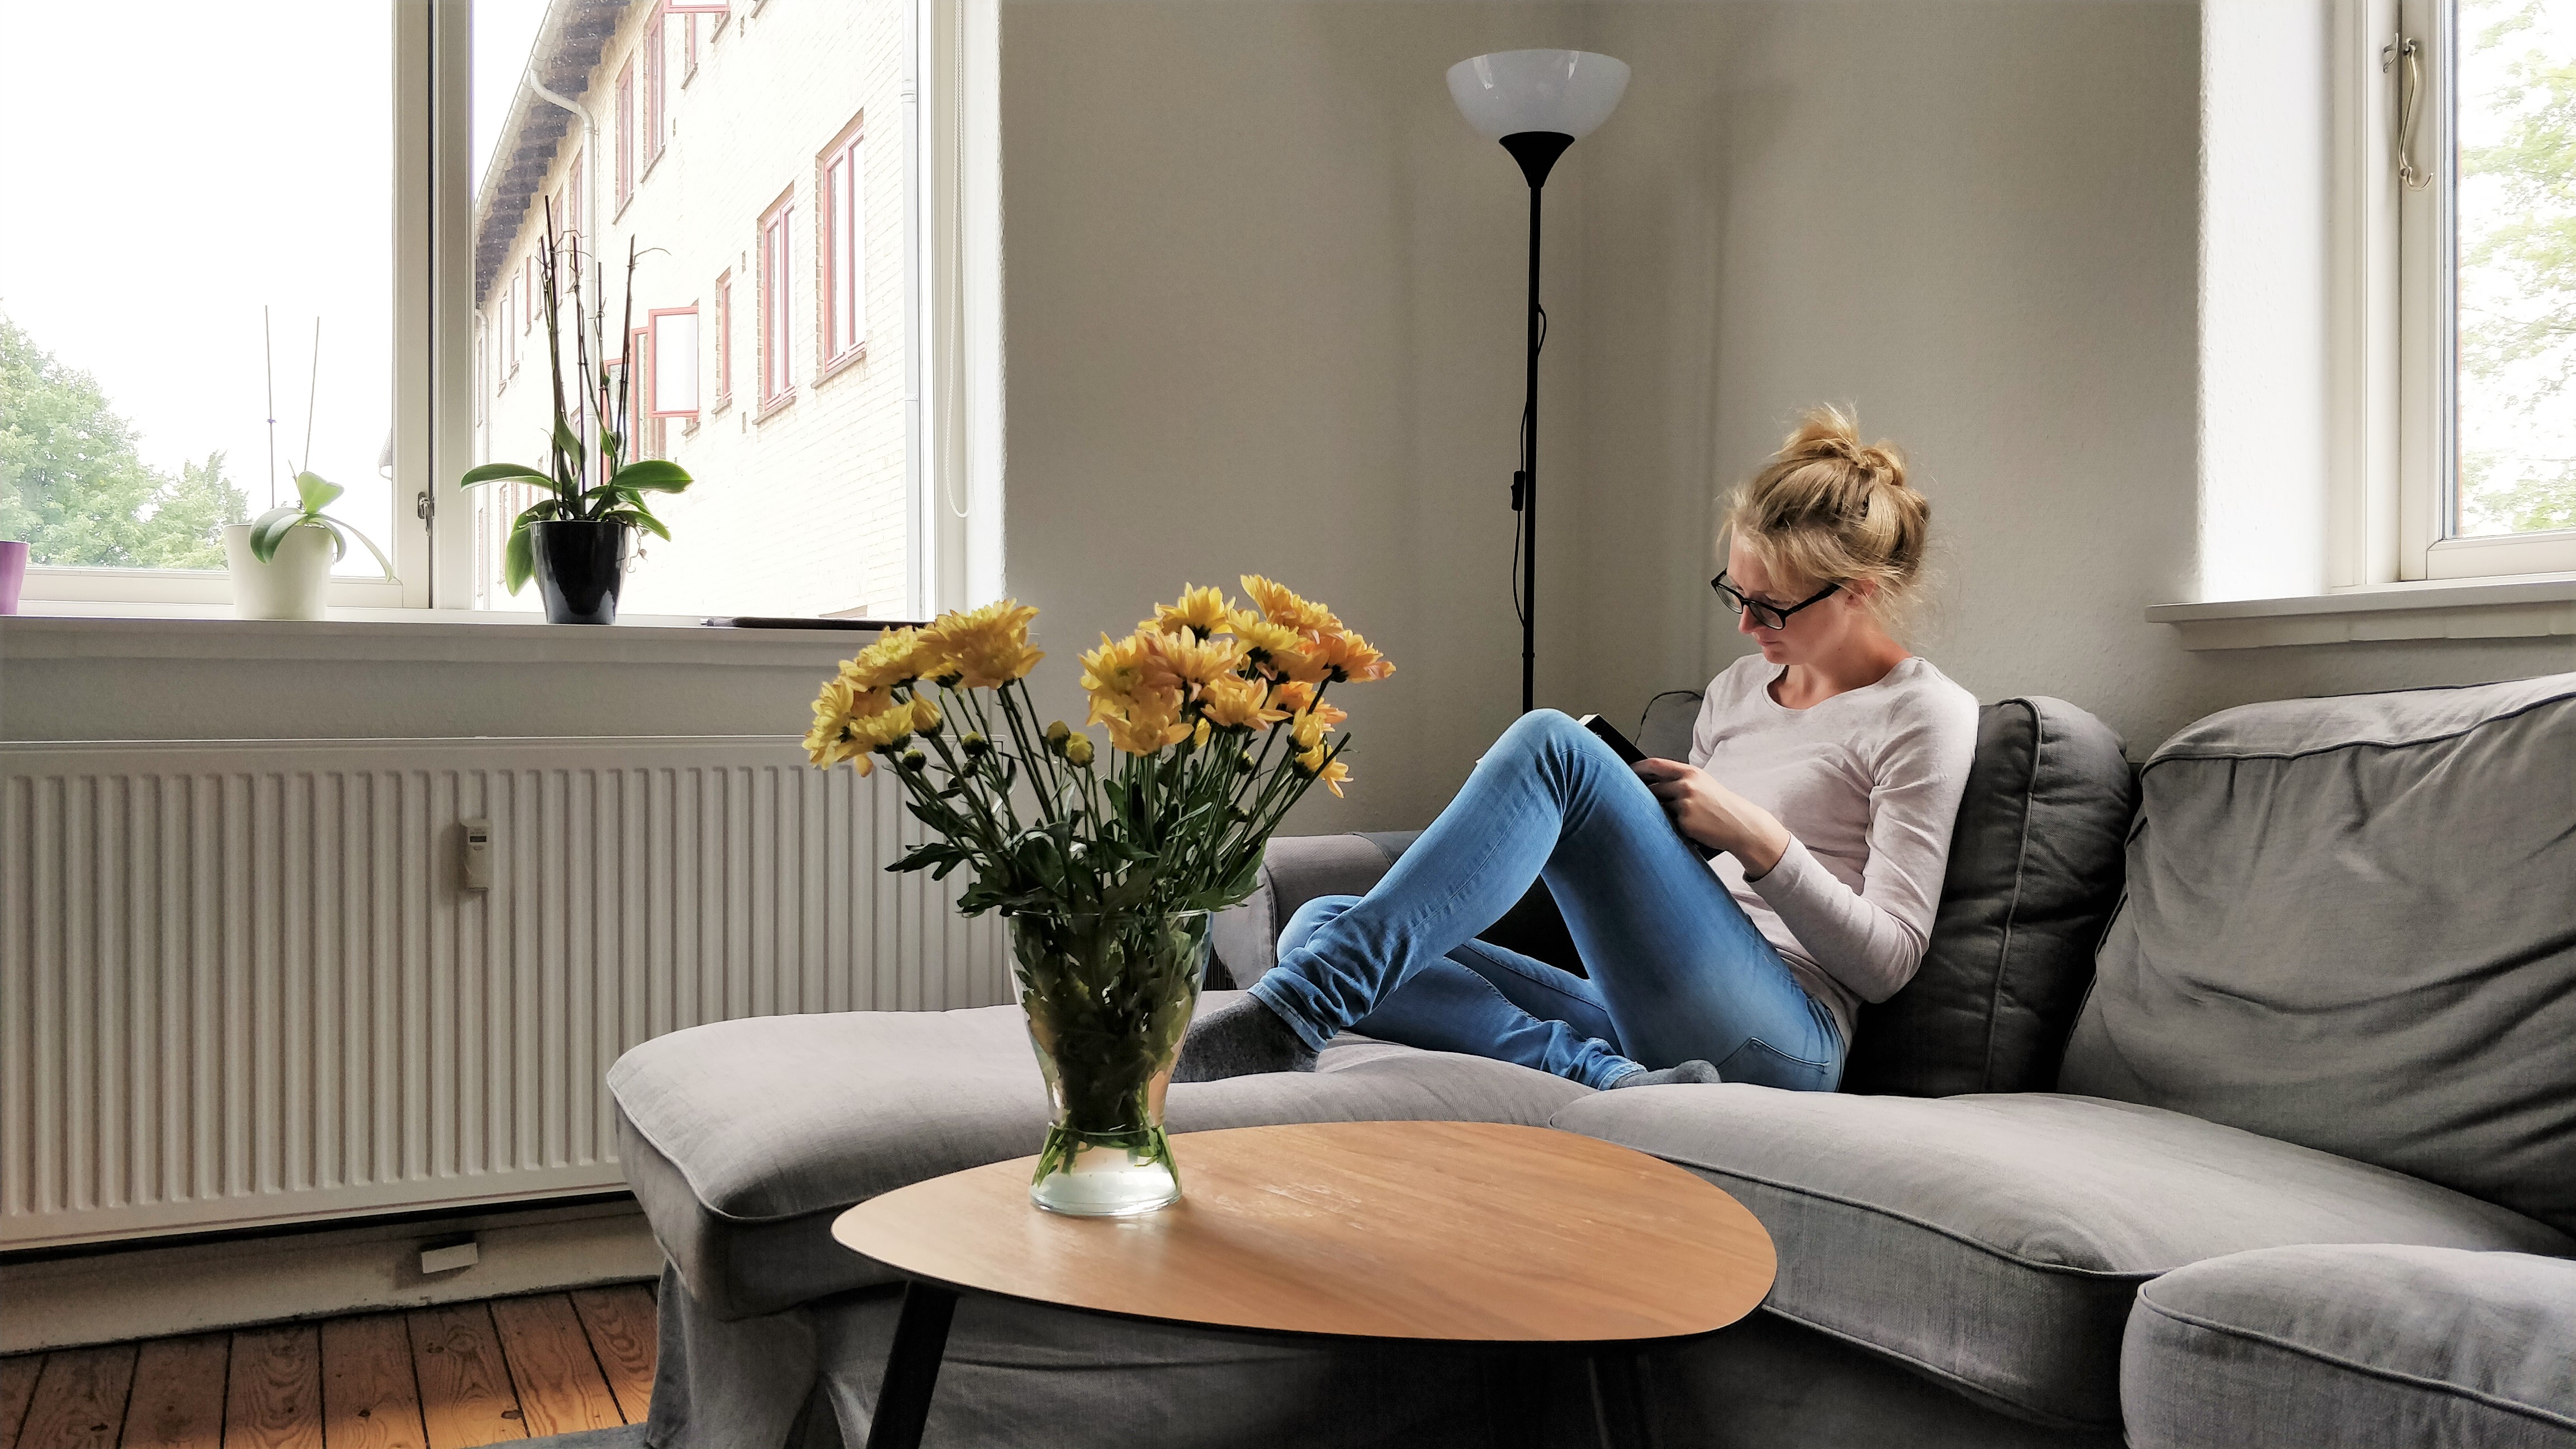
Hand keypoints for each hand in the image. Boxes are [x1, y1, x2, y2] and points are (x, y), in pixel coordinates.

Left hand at [1634, 759, 1791, 877]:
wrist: (1740, 825)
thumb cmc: (1720, 806)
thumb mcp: (1703, 785)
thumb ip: (1680, 781)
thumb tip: (1652, 783)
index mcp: (1691, 773)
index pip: (1656, 765)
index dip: (1638, 767)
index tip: (1627, 770)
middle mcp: (1687, 785)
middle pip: (1652, 788)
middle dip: (1644, 796)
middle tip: (1637, 801)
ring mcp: (1685, 804)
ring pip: (1658, 806)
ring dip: (1658, 812)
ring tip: (1669, 817)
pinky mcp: (1685, 822)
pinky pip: (1668, 822)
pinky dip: (1670, 825)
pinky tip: (1683, 826)